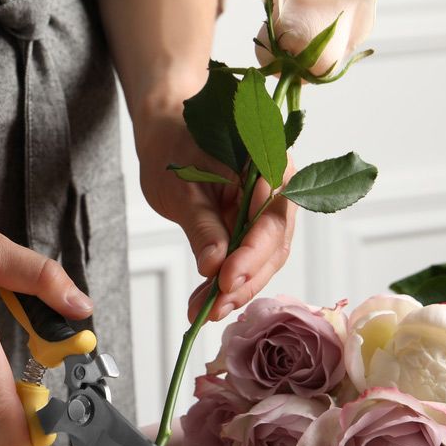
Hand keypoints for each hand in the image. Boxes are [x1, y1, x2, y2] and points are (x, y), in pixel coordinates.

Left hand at [135, 107, 295, 323]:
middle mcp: (278, 189)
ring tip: (203, 311)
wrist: (167, 134)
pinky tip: (206, 303)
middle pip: (273, 246)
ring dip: (235, 290)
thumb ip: (203, 226)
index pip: (270, 219)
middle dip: (244, 282)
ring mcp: (266, 211)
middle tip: (213, 308)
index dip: (251, 256)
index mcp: (269, 163)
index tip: (225, 280)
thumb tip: (215, 268)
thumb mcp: (182, 187)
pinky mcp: (251, 227)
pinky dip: (227, 282)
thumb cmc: (174, 147)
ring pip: (262, 259)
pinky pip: (246, 258)